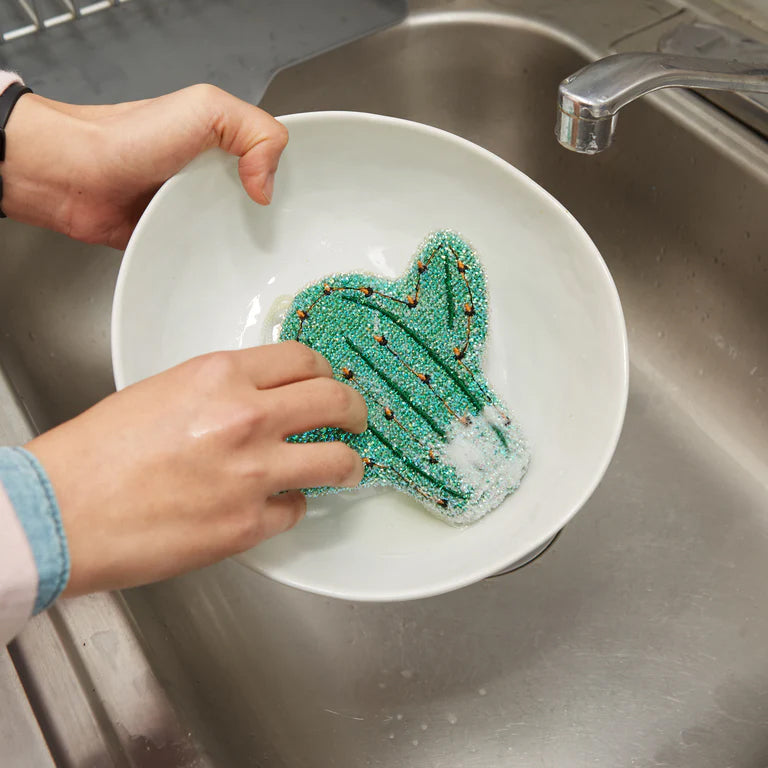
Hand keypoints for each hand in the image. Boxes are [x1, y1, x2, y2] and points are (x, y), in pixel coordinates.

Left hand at [2, 84, 287, 247]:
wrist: (75, 179)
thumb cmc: (129, 138)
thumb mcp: (206, 108)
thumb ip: (256, 131)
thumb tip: (268, 188)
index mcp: (226, 142)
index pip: (276, 159)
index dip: (293, 177)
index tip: (302, 200)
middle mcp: (216, 176)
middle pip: (265, 204)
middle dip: (276, 219)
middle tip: (286, 236)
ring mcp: (199, 211)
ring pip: (241, 234)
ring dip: (249, 245)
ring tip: (263, 258)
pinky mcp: (182, 242)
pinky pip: (212, 257)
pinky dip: (221, 264)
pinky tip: (232, 270)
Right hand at [25, 342, 366, 594]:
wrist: (62, 511)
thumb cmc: (97, 454)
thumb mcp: (164, 391)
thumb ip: (221, 390)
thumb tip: (261, 396)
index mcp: (219, 376)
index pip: (303, 359)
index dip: (324, 372)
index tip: (328, 383)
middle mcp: (246, 417)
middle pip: (336, 401)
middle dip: (355, 410)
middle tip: (356, 419)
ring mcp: (253, 472)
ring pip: (338, 460)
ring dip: (347, 463)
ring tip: (346, 467)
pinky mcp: (248, 524)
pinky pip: (297, 509)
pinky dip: (291, 506)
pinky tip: (276, 503)